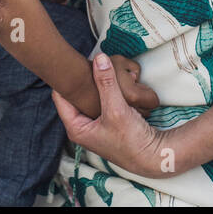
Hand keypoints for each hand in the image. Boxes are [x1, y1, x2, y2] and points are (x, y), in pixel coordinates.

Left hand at [52, 53, 168, 178]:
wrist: (152, 156)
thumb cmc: (132, 140)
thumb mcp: (117, 109)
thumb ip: (107, 83)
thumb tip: (99, 57)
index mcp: (75, 128)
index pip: (60, 97)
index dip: (66, 80)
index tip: (73, 64)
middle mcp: (81, 127)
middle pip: (73, 97)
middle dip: (80, 81)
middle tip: (86, 63)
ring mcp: (93, 125)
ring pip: (87, 98)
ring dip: (93, 86)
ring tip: (97, 69)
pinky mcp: (105, 123)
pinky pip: (99, 102)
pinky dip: (103, 92)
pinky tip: (109, 81)